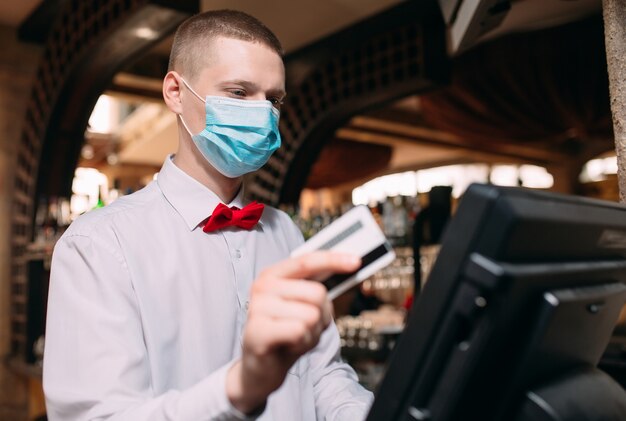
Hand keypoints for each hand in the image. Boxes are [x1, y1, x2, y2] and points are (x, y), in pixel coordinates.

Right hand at [226, 251, 360, 413]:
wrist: (261, 368)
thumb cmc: (285, 334)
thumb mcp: (302, 306)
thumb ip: (317, 287)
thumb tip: (346, 268)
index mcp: (272, 274)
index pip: (307, 261)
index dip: (333, 260)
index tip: (356, 261)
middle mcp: (263, 286)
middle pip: (317, 293)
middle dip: (322, 315)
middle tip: (305, 327)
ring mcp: (258, 308)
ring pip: (312, 314)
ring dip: (312, 332)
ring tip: (295, 337)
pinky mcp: (258, 331)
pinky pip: (300, 330)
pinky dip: (302, 343)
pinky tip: (289, 345)